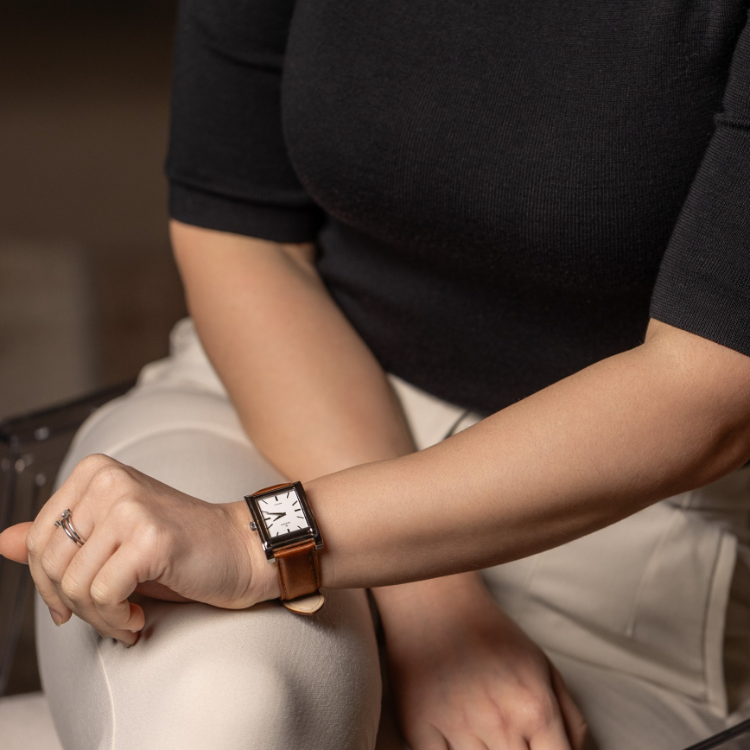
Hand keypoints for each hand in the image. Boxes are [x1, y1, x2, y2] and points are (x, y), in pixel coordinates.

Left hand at [0, 454, 276, 645]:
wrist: (240, 551)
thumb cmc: (180, 548)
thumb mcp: (112, 540)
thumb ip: (60, 539)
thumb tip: (4, 542)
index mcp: (96, 472)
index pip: (39, 537)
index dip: (49, 583)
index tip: (74, 602)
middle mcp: (109, 480)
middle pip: (50, 564)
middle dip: (74, 605)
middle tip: (110, 613)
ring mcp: (130, 506)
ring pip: (74, 586)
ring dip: (100, 618)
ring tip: (130, 616)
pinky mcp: (150, 537)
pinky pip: (101, 596)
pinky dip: (118, 621)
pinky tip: (141, 616)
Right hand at [382, 576, 586, 749]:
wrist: (436, 604)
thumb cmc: (492, 637)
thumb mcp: (543, 668)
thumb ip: (570, 720)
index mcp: (535, 708)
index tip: (539, 749)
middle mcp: (499, 722)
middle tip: (507, 734)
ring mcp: (457, 727)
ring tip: (483, 729)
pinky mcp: (419, 727)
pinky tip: (456, 739)